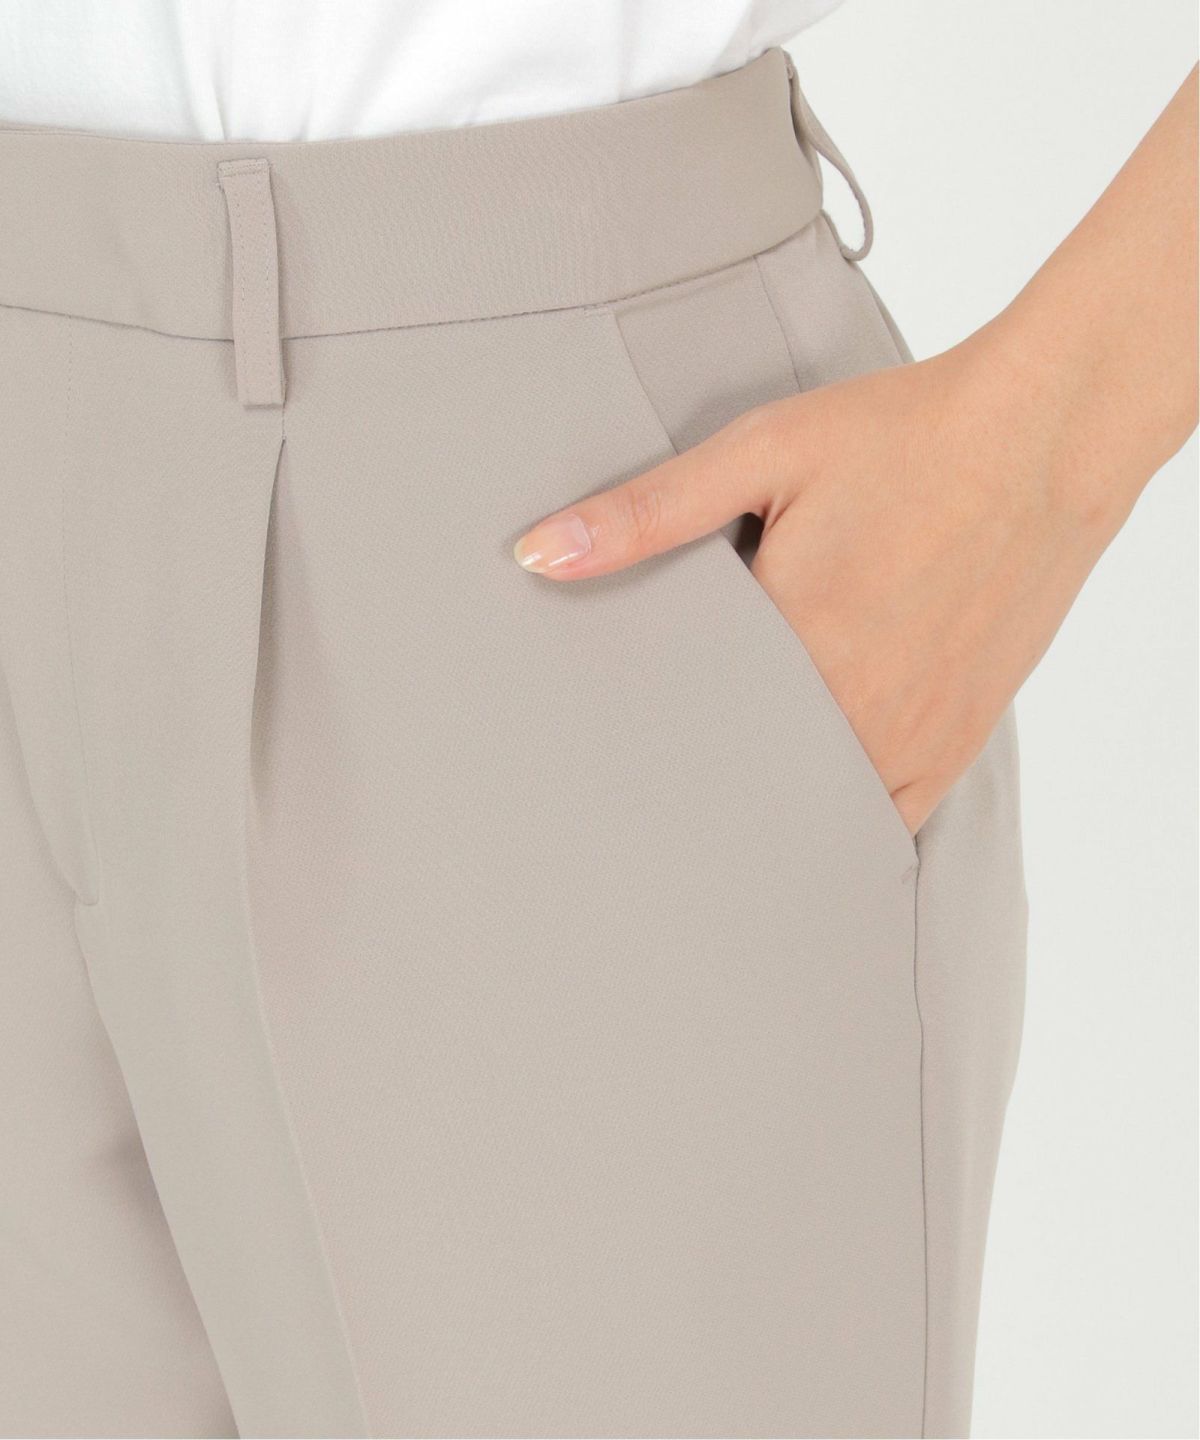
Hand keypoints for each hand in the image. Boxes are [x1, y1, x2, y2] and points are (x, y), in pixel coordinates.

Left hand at [512, 330, 1112, 834]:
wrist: (1043, 435)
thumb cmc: (902, 437)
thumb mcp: (762, 452)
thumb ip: (647, 512)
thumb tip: (538, 555)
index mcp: (795, 639)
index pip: (681, 728)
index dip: (635, 747)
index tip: (598, 761)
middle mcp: (857, 705)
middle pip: (742, 781)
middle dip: (692, 782)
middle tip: (642, 792)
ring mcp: (913, 734)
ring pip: (811, 810)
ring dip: (762, 807)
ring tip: (712, 811)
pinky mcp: (957, 739)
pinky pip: (884, 814)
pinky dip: (837, 814)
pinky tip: (797, 808)